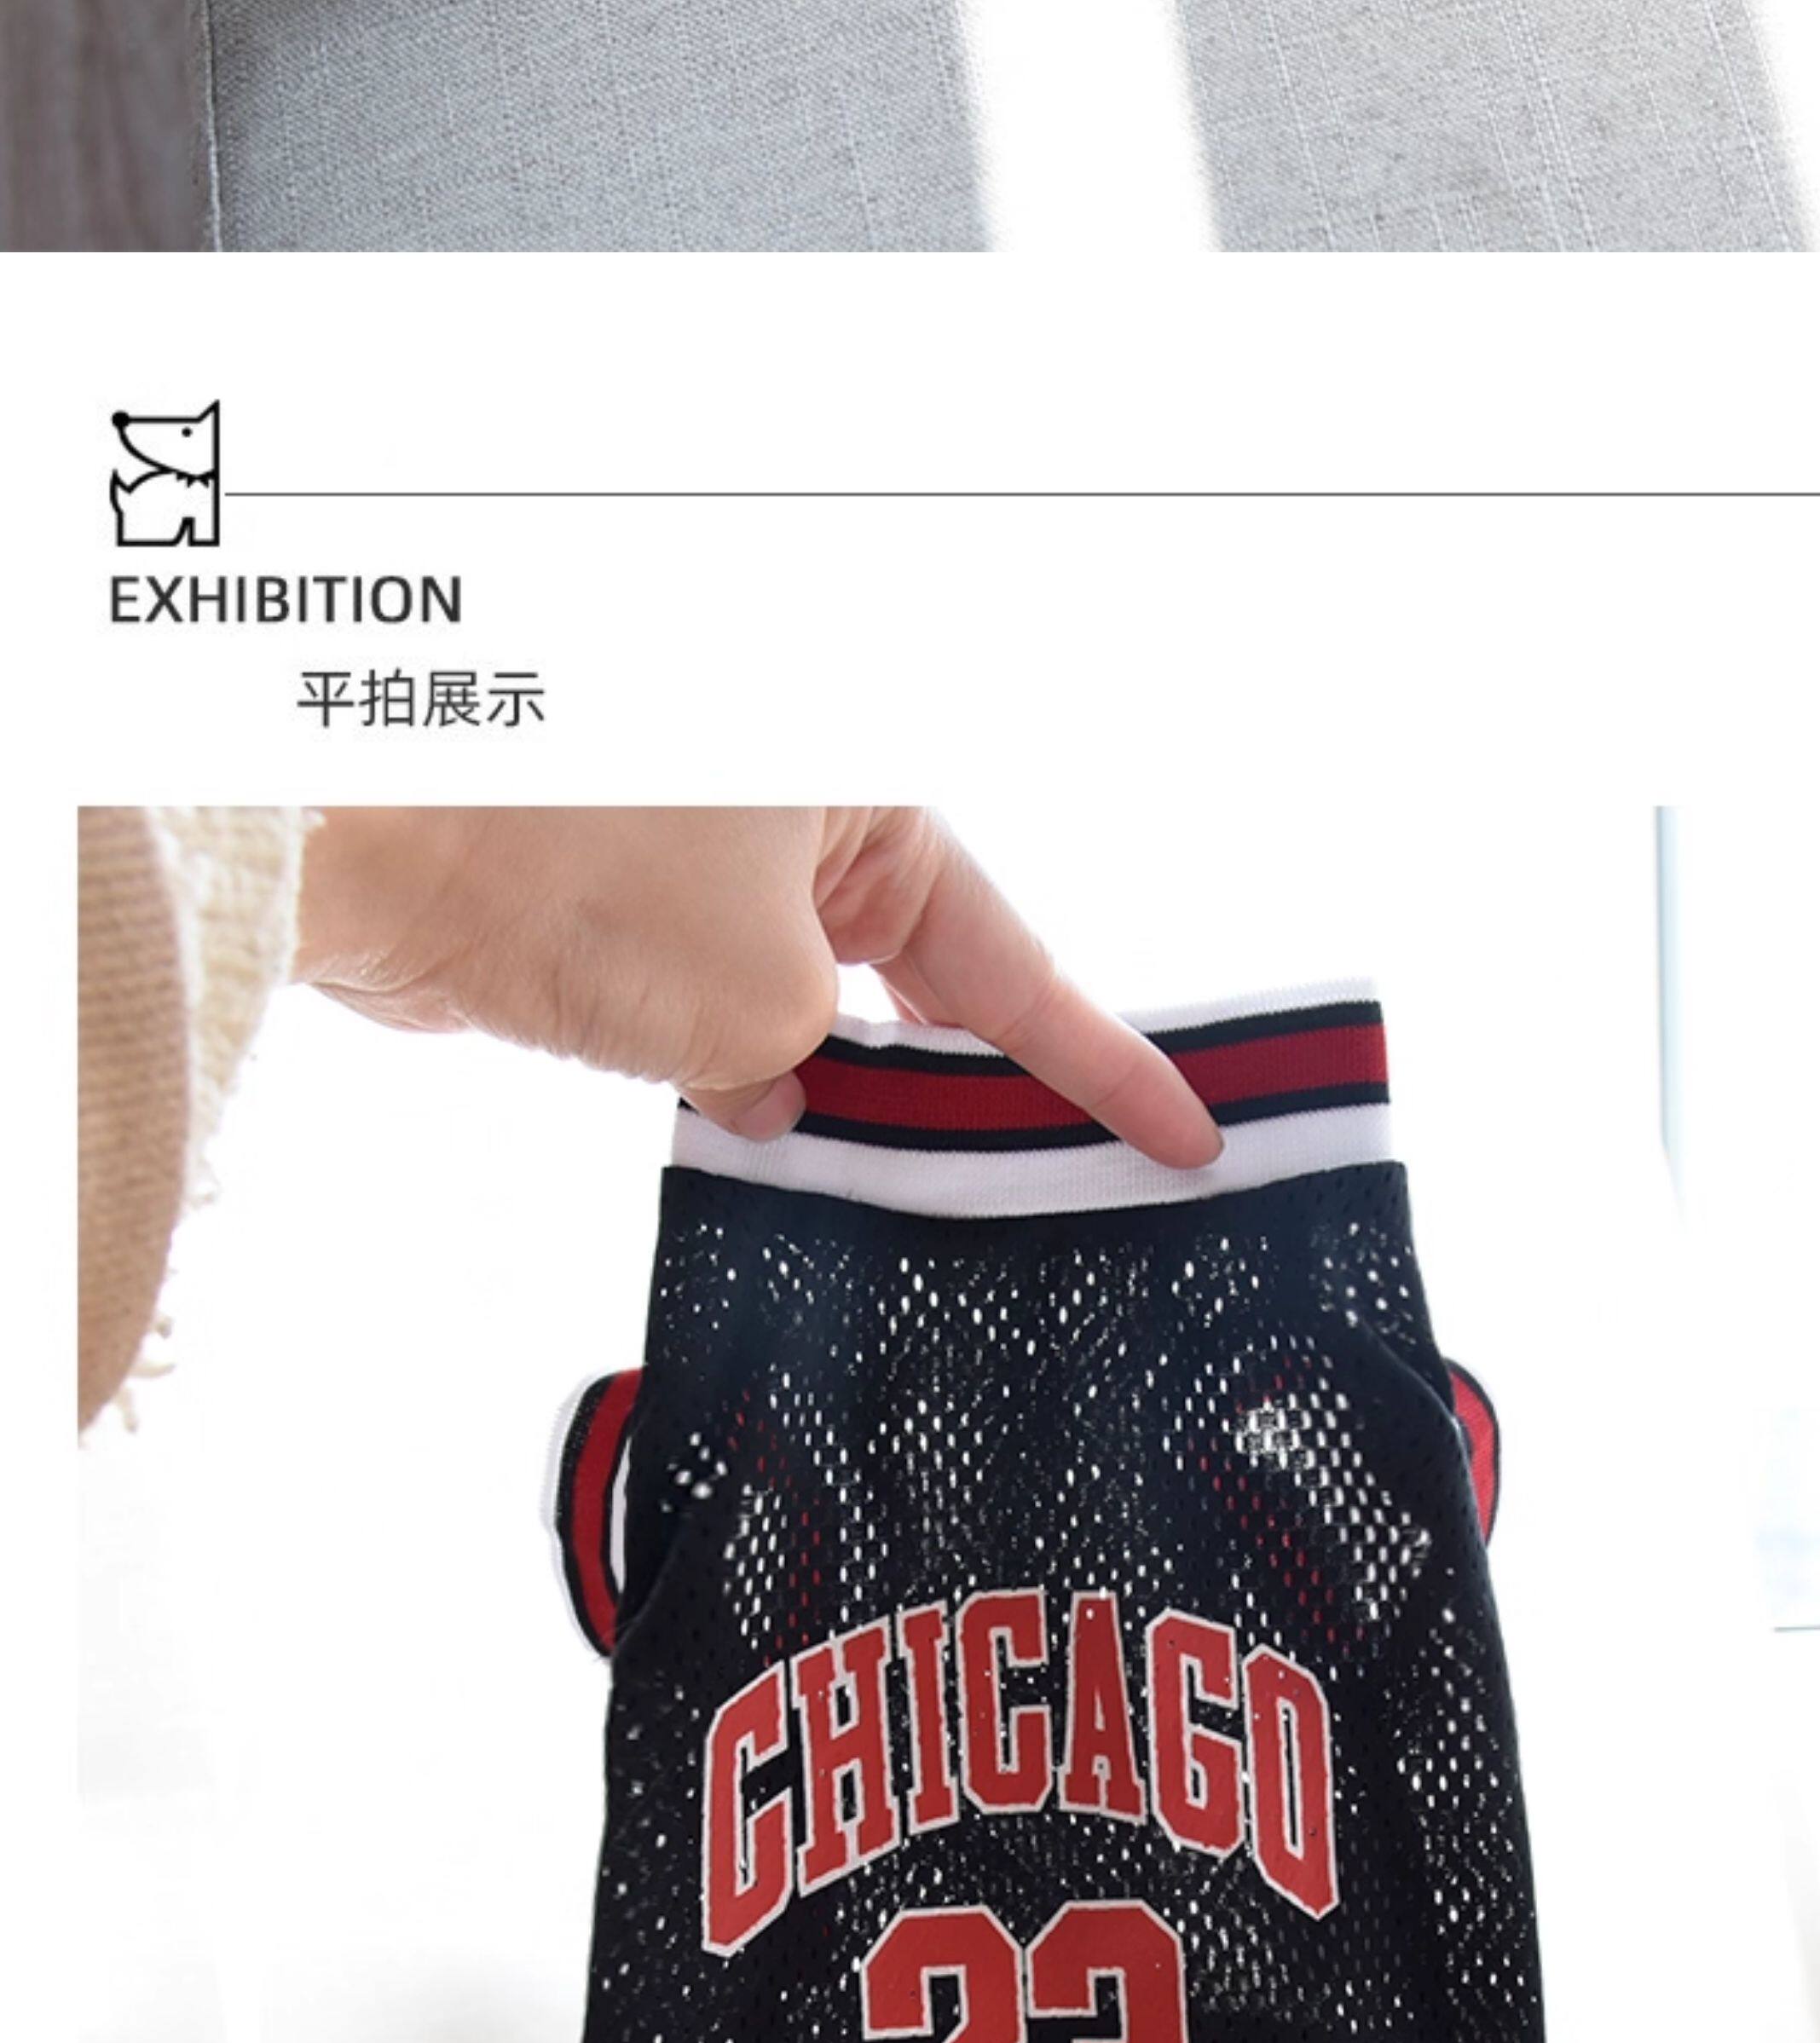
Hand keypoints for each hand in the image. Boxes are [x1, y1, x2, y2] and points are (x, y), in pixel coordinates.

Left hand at [296, 807, 1221, 1164]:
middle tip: (1055, 1194)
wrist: (357, 839)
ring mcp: (703, 862)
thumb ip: (811, 1068)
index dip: (1101, 1062)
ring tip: (899, 1198)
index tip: (1186, 1134)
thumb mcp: (753, 994)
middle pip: (920, 976)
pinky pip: (721, 1010)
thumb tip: (778, 1098)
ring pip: (814, 1004)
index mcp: (861, 791)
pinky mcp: (619, 914)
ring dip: (839, 1098)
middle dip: (968, 1088)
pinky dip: (744, 1081)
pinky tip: (772, 1162)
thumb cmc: (570, 871)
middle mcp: (792, 814)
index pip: (1007, 955)